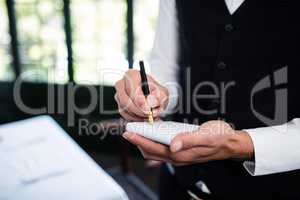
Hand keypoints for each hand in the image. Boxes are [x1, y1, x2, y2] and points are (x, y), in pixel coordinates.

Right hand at [114, 69, 168, 120]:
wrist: (154, 97)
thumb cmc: (156, 92)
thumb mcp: (163, 92)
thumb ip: (160, 97)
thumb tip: (150, 102)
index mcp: (132, 75)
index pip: (132, 90)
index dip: (140, 102)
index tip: (148, 110)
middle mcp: (122, 83)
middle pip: (125, 100)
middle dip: (138, 111)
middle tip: (148, 115)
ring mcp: (118, 94)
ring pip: (124, 109)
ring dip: (137, 116)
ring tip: (148, 116)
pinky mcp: (119, 104)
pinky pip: (124, 114)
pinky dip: (134, 118)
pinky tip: (143, 117)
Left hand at [122, 120, 253, 165]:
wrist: (229, 142)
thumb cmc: (219, 138)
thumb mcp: (206, 137)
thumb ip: (188, 141)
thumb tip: (172, 145)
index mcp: (181, 154)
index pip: (154, 149)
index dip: (139, 140)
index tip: (128, 132)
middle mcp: (177, 156)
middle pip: (151, 151)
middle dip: (138, 141)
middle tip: (128, 129)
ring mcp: (178, 153)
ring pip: (155, 149)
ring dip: (144, 140)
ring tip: (136, 129)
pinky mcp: (180, 148)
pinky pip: (162, 145)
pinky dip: (154, 138)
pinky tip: (152, 129)